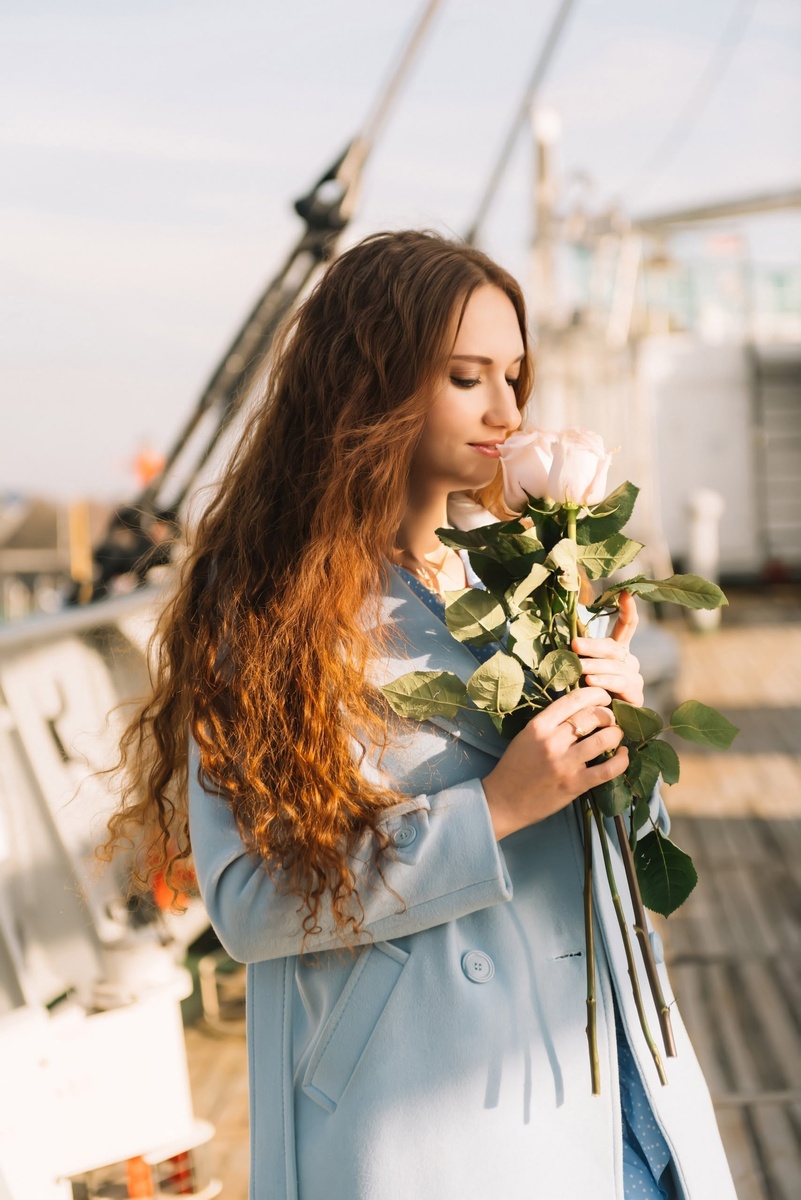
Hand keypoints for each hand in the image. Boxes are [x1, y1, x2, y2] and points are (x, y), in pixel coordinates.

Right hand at [482, 687, 628, 839]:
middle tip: (611, 718)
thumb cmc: (514, 767)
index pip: (574, 699)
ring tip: (617, 735)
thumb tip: (579, 709)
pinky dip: (621, 760)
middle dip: (608, 714)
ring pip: (604, 739)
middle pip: (592, 716)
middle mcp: (552, 741)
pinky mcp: (575, 785)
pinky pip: (608, 770)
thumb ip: (550, 723)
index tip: (604, 696)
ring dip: (616, 734)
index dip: (596, 694)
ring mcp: (565, 763)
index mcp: (539, 726)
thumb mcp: (527, 736)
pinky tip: (624, 755)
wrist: (503, 801)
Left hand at [572, 591, 643, 706]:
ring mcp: (634, 677)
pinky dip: (604, 682)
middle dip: (593, 645)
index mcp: (617, 651)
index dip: (628, 610)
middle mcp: (628, 661)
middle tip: (574, 645)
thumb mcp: (579, 670)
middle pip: (614, 647)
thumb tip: (564, 639)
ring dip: (595, 666)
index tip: (626, 593)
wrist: (596, 726)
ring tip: (579, 668)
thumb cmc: (584, 694)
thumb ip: (578, 655)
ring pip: (615, 666)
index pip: (627, 626)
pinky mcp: (635, 695)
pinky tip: (591, 682)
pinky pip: (619, 684)